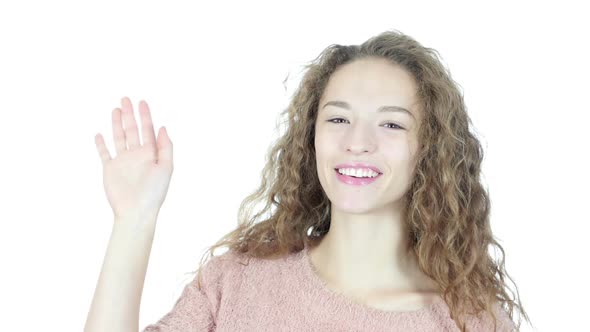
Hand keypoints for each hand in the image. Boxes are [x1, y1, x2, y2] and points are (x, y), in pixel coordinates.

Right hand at [94, 97, 173, 221]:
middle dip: (129, 114)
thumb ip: (165, 147)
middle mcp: (136, 155)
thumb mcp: (166, 167)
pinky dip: (101, 144)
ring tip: (115, 109)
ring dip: (116, 124)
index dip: (145, 116)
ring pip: (118, 138)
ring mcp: (122, 162)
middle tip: (126, 98)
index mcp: (151, 154)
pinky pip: (104, 153)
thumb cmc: (154, 192)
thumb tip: (163, 127)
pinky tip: (99, 134)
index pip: (147, 130)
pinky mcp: (110, 169)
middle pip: (132, 130)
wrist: (136, 211)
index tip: (142, 102)